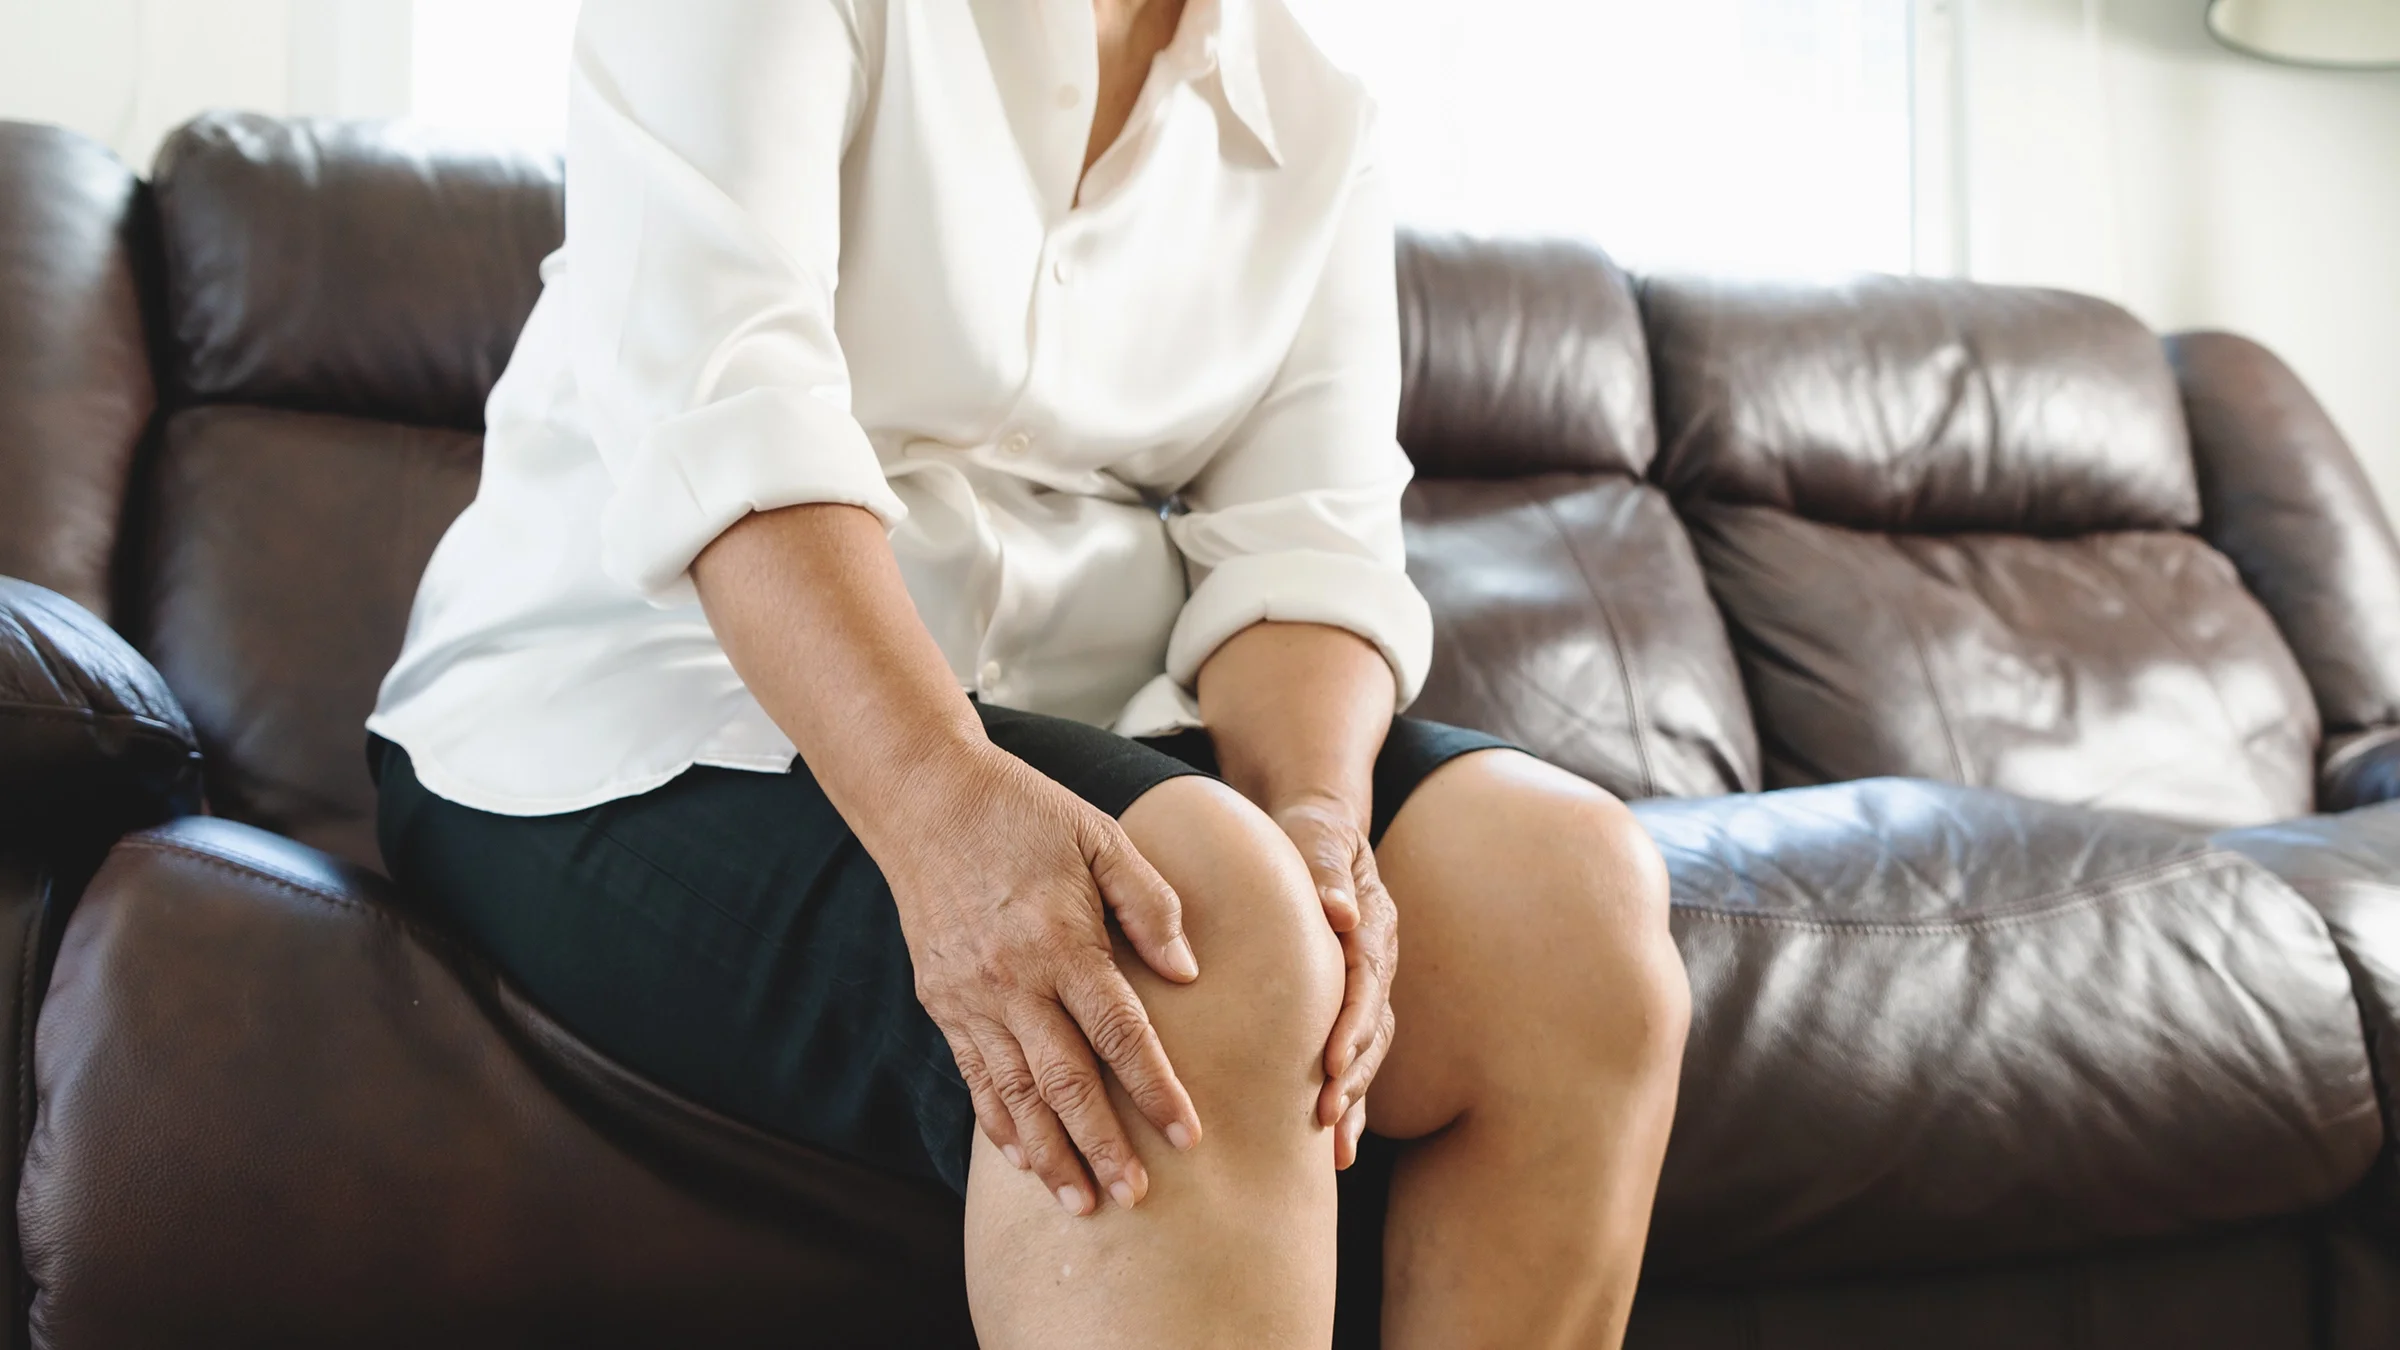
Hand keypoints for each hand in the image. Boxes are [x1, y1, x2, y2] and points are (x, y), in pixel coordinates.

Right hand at [887, 746, 1202, 1216]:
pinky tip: (1023, 1160)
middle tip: (1135, 1196)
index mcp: (1061, 940)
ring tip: (1081, 1202)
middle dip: (1103, 1146)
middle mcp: (1012, 979)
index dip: (1155, 1087)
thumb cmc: (1027, 814)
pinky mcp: (942, 1001)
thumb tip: (1188, 972)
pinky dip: (998, 1124)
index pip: (1119, 1031)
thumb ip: (1151, 903)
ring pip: (1014, 1094)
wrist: (927, 799)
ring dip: (1050, 1154)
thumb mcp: (1102, 838)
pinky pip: (973, 1077)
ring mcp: (970, 996)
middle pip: (1065, 1081)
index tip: (1187, 1132)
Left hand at [1271, 794, 1396, 1171]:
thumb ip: (1326, 868)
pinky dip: (1346, 1101)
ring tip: (1333, 1146)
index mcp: (1374, 927)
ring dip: (1352, 1097)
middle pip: (1374, 1027)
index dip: (1353, 1023)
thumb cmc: (1310, 832)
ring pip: (1368, 1051)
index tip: (1331, 1059)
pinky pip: (1351, 1057)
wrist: (1314, 831)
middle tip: (1325, 1113)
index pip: (1367, 982)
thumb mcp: (1318, 835)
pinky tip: (1333, 1150)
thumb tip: (1340, 912)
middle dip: (1353, 1074)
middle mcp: (1377, 963)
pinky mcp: (1346, 1006)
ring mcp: (1366, 988)